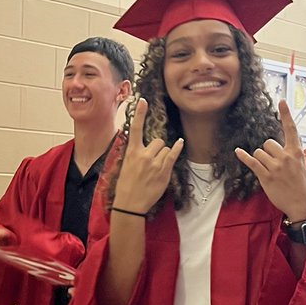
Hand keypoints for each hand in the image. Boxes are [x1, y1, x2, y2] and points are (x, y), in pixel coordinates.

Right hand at [113, 98, 183, 213]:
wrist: (130, 204)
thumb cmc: (126, 185)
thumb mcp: (126, 165)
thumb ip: (135, 153)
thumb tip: (143, 146)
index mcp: (131, 152)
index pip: (135, 128)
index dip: (140, 113)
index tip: (142, 100)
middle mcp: (143, 155)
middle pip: (158, 140)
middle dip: (157, 147)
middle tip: (152, 160)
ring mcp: (155, 163)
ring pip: (166, 149)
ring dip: (164, 155)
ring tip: (156, 168)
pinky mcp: (164, 171)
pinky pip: (173, 154)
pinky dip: (177, 149)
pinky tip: (180, 143)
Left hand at [235, 100, 305, 221]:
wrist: (302, 204)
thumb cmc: (303, 186)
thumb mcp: (304, 166)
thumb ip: (297, 154)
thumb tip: (296, 148)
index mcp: (297, 152)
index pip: (291, 129)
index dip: (286, 114)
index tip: (281, 101)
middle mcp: (286, 157)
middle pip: (268, 142)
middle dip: (268, 150)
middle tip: (274, 163)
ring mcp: (275, 167)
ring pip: (259, 152)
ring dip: (260, 159)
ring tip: (269, 170)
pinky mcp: (265, 177)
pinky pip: (252, 162)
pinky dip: (244, 156)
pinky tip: (238, 151)